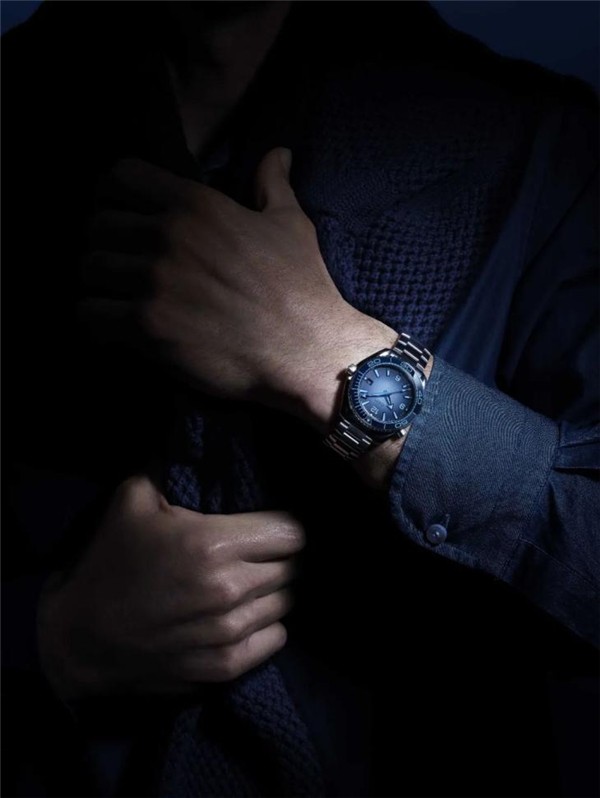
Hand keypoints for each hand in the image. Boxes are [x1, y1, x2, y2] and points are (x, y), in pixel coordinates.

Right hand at [37, 476, 303, 699]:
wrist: (79, 637)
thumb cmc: (108, 562)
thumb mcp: (132, 501)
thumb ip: (171, 468)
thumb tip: (196, 444)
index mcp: (213, 543)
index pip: (291, 532)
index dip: (281, 525)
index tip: (268, 526)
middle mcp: (228, 588)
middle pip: (292, 566)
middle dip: (278, 557)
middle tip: (256, 554)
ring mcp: (229, 632)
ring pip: (286, 602)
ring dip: (272, 591)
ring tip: (249, 584)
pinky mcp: (225, 667)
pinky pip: (276, 638)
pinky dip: (266, 626)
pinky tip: (244, 615)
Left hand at [81, 148, 395, 429]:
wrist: (308, 351)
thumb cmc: (303, 286)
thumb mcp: (291, 224)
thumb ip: (272, 184)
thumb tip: (279, 151)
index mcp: (196, 204)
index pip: (120, 176)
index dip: (112, 193)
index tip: (119, 211)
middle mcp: (167, 237)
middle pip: (97, 225)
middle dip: (104, 243)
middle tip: (119, 262)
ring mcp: (154, 283)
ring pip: (89, 270)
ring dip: (98, 282)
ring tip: (113, 295)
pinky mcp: (147, 327)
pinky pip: (89, 314)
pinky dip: (96, 319)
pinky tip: (113, 325)